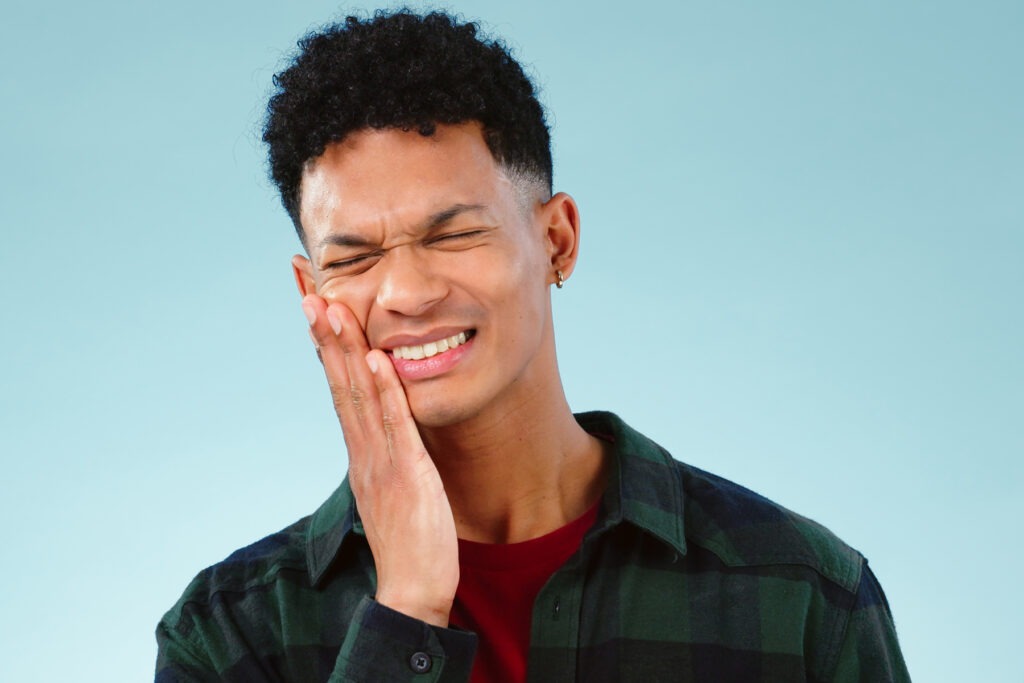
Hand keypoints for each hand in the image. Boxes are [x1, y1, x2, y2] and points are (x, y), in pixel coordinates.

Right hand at [302, 294, 458, 626]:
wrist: (412, 589)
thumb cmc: (409, 537)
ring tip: (332, 307)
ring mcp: (379, 462)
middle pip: (338, 382)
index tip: (315, 301)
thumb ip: (389, 449)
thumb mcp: (395, 484)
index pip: (338, 386)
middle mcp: (362, 450)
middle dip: (325, 334)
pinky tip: (377, 360)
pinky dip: (384, 392)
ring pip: (357, 397)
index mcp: (361, 450)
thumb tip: (389, 420)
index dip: (327, 344)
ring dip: (345, 350)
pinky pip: (394, 428)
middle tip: (309, 287)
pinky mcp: (405, 476)